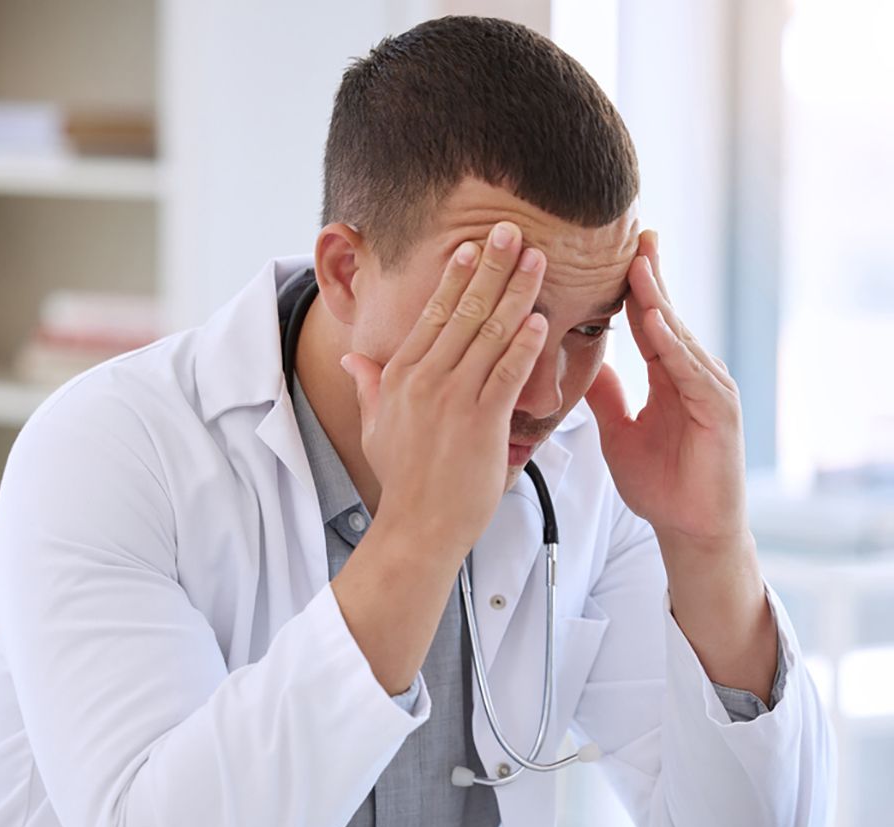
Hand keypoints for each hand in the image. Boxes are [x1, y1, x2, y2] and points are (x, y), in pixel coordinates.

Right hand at [342, 222, 547, 560]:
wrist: (418, 526)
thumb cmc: (403, 480)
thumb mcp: (376, 427)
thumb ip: (369, 386)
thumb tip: (353, 359)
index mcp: (401, 375)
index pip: (433, 313)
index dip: (456, 276)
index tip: (474, 246)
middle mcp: (426, 379)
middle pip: (464, 310)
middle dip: (492, 268)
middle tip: (513, 232)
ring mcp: (454, 400)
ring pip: (489, 334)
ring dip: (516, 293)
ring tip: (537, 261)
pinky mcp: (481, 423)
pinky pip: (507, 375)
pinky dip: (525, 346)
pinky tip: (540, 320)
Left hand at [584, 230, 747, 548]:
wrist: (691, 530)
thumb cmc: (661, 486)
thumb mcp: (619, 433)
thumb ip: (607, 397)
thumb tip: (585, 364)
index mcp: (670, 377)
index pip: (650, 322)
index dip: (635, 288)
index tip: (619, 251)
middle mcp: (694, 375)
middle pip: (669, 317)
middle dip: (652, 277)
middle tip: (638, 234)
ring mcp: (711, 390)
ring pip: (680, 338)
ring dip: (659, 303)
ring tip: (639, 267)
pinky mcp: (721, 411)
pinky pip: (692, 372)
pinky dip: (674, 347)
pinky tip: (657, 324)